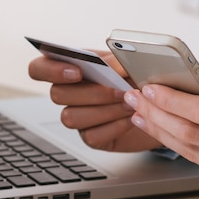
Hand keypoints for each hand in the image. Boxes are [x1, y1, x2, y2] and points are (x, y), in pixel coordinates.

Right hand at [28, 51, 161, 151]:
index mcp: (70, 68)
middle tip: (120, 89)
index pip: (39, 69)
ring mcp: (78, 116)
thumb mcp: (128, 63)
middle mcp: (68, 93)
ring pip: (70, 117)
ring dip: (103, 109)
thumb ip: (117, 61)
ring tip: (130, 103)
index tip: (77, 71)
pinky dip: (113, 126)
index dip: (50, 70)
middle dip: (91, 92)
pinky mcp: (92, 137)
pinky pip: (90, 136)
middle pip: (56, 94)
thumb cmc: (138, 78)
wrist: (159, 104)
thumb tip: (110, 68)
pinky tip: (131, 118)